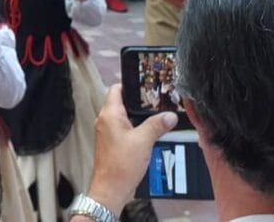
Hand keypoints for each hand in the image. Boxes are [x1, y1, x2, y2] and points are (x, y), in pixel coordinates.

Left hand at [86, 84, 178, 212]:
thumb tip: (169, 116)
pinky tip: (148, 134)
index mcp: (109, 114)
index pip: (116, 89)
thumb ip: (157, 125)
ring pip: (122, 117)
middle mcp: (104, 121)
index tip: (144, 83)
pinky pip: (123, 130)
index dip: (129, 84)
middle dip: (137, 102)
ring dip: (137, 117)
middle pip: (120, 103)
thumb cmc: (121, 164)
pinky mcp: (111, 144)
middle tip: (155, 100)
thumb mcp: (143, 141)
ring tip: (155, 116)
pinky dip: (134, 129)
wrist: (111, 189)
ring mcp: (106, 133)